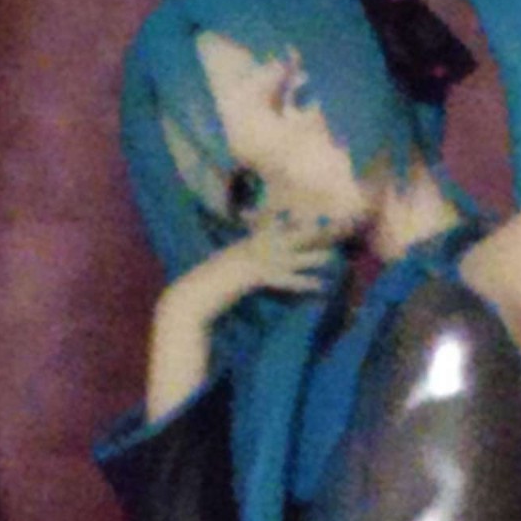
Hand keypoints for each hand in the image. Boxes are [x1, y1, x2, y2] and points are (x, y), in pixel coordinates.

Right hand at [145, 219, 337, 420]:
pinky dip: (300, 282)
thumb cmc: (205, 292)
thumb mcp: (226, 273)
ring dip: (312, 257)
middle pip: (287, 236)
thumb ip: (241, 268)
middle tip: (334, 229)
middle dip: (310, 232)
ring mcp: (248, 261)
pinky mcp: (249, 277)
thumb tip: (251, 271)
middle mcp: (248, 248)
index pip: (275, 229)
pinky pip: (281, 279)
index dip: (295, 224)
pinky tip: (317, 286)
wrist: (186, 301)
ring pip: (289, 256)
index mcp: (244, 246)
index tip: (315, 220)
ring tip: (333, 259)